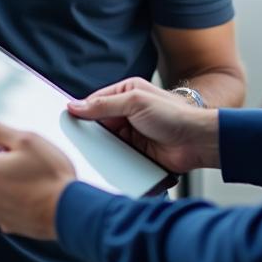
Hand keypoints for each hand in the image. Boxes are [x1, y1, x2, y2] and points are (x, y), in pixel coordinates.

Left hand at [0, 118, 76, 240]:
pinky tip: (31, 195)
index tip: (4, 147)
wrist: (70, 210)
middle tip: (22, 162)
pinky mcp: (5, 225)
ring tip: (30, 180)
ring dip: (4, 184)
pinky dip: (12, 200)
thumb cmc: (50, 175)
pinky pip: (2, 206)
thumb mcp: (24, 140)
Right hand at [68, 77, 219, 172]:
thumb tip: (75, 106)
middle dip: (88, 134)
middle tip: (74, 142)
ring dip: (99, 150)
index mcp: (126, 93)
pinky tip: (103, 167)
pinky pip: (115, 159)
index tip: (64, 121)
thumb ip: (104, 105)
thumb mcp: (135, 102)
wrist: (197, 142)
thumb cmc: (173, 115)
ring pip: (104, 143)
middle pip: (97, 124)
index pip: (94, 101)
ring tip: (88, 156)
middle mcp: (126, 113)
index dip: (80, 111)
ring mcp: (130, 135)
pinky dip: (110, 162)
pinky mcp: (135, 154)